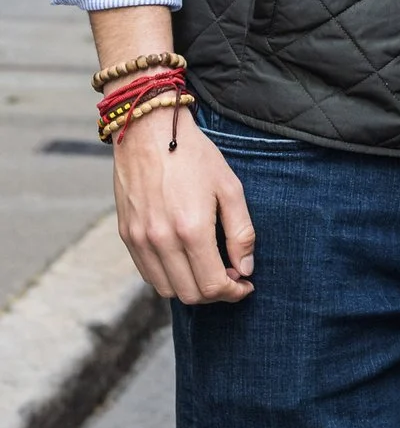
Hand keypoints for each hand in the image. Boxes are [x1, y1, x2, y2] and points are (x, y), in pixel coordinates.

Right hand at [114, 107, 254, 303]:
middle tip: (232, 275)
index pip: (213, 285)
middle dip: (216, 293)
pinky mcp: (126, 236)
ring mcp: (139, 240)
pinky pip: (147, 273)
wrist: (149, 133)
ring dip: (191, 288)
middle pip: (190, 294)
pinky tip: (185, 259)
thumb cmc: (195, 157)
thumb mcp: (230, 188)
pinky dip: (168, 277)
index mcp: (191, 230)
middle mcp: (161, 241)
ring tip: (209, 268)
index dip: (233, 292)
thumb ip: (241, 233)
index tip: (246, 284)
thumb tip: (246, 268)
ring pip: (166, 289)